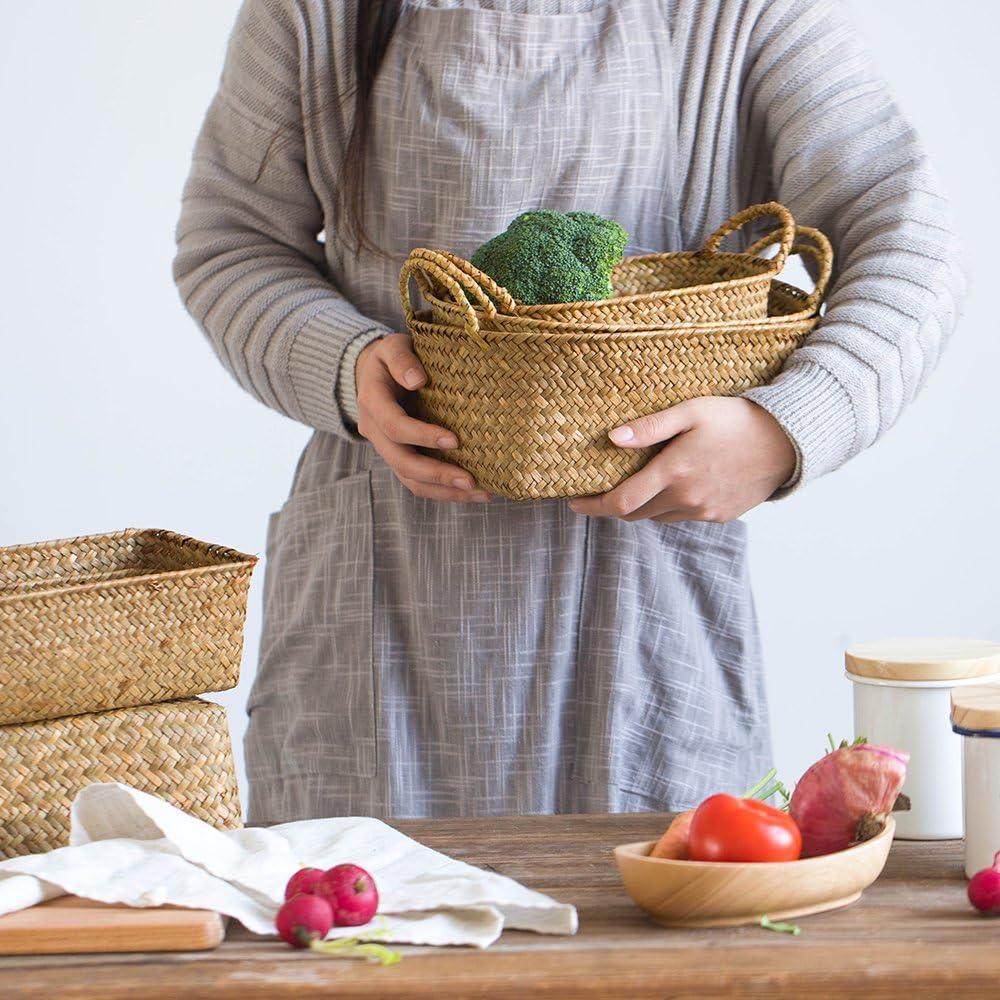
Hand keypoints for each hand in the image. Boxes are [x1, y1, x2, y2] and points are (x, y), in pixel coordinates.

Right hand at [355, 334, 489, 502]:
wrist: (376, 374)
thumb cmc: (391, 357)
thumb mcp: (392, 346)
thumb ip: (402, 359)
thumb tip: (417, 380)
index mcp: (372, 402)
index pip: (395, 426)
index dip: (423, 436)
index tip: (454, 440)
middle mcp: (375, 431)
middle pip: (402, 462)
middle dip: (437, 474)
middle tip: (471, 480)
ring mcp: (387, 449)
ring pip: (411, 480)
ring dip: (445, 491)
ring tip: (481, 493)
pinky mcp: (401, 459)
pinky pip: (419, 482)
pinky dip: (445, 491)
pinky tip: (474, 491)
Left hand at [568, 397, 795, 523]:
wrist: (788, 440)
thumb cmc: (737, 418)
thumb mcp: (691, 411)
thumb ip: (650, 426)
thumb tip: (611, 439)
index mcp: (674, 473)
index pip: (621, 502)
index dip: (592, 506)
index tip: (575, 502)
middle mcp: (686, 499)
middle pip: (634, 514)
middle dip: (611, 507)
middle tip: (596, 493)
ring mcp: (704, 511)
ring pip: (657, 517)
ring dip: (641, 506)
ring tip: (635, 485)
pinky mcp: (720, 516)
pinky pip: (682, 516)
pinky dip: (668, 506)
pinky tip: (671, 486)